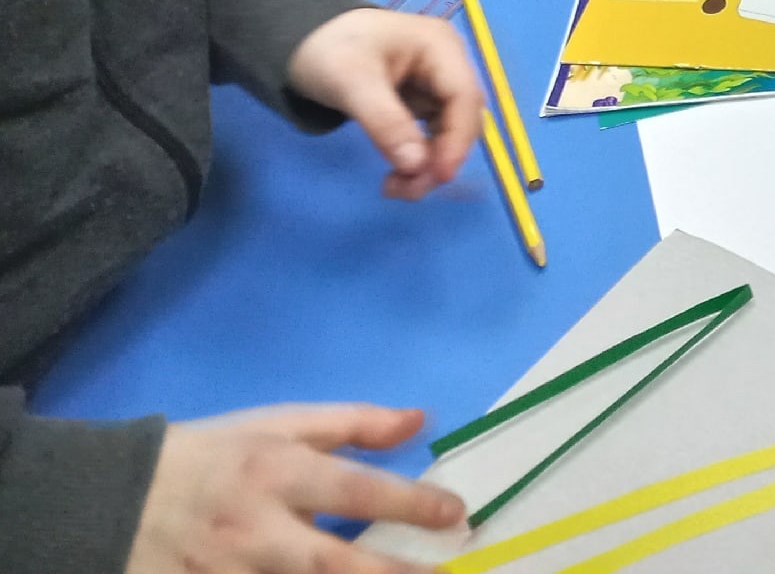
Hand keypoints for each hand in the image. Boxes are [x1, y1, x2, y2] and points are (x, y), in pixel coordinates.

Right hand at [128, 406, 461, 573]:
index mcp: (275, 473)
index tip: (456, 514)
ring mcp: (227, 573)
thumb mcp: (277, 425)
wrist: (110, 501)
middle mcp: (255, 529)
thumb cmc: (210, 456)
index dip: (411, 503)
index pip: (357, 490)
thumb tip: (420, 422)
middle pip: (333, 562)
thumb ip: (351, 425)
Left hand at [284, 9, 479, 200]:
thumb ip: (386, 123)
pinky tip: (396, 175)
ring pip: (449, 133)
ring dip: (429, 165)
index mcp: (440, 47)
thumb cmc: (329, 50)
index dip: (458, 139)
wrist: (301, 40)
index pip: (464, 97)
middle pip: (462, 119)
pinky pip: (430, 136)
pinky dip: (417, 159)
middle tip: (407, 191)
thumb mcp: (352, 84)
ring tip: (395, 188)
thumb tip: (416, 167)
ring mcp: (435, 85)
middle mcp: (447, 65)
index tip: (438, 176)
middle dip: (441, 158)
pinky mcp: (420, 102)